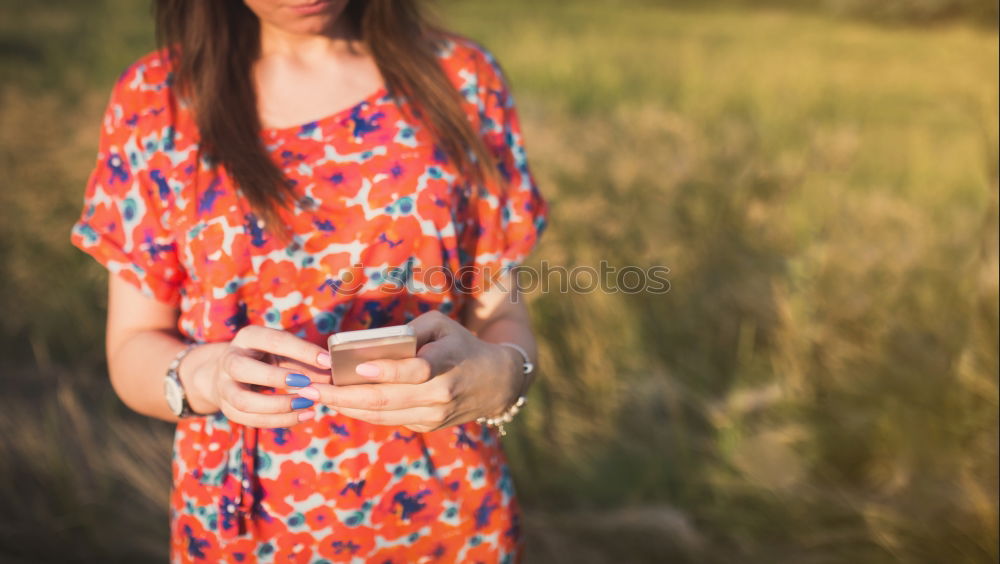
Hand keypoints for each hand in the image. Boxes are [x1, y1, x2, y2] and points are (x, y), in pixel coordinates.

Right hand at [186, 326, 331, 427]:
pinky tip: (303, 417)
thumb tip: (332, 376)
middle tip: (306, 384)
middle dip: (276, 378)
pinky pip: (250, 420)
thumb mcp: (284, 352)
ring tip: (307, 405)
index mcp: (248, 337)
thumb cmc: (268, 358)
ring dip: (278, 406)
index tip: (327, 361)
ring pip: (244, 401)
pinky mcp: (227, 407)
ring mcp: (224, 386)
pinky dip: (279, 421)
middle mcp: (230, 359)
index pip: (273, 340)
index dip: (302, 350)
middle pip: (243, 368)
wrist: (229, 372)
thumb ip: (306, 361)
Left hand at [295, 311, 526, 431]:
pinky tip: (337, 402)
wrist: (495, 383)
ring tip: (314, 396)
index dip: (386, 371)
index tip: (357, 367)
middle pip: (386, 399)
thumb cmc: (460, 344)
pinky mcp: (426, 426)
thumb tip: (368, 345)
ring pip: (381, 415)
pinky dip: (360, 411)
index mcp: (446, 364)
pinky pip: (387, 419)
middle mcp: (440, 395)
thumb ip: (409, 331)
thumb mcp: (442, 325)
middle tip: (311, 388)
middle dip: (343, 395)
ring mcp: (432, 415)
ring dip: (344, 407)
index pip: (415, 371)